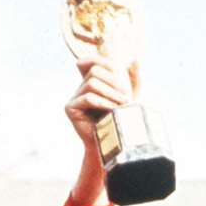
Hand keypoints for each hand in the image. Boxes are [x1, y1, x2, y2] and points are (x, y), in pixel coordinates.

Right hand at [65, 55, 137, 205]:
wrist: (113, 145)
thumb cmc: (122, 121)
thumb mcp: (131, 97)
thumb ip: (133, 78)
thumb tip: (136, 59)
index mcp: (93, 81)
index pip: (97, 60)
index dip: (111, 67)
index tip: (124, 84)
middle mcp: (81, 87)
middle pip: (96, 70)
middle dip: (114, 83)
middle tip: (125, 98)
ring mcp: (74, 97)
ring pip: (92, 82)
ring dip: (110, 93)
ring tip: (121, 105)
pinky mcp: (70, 108)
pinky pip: (87, 97)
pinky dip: (102, 102)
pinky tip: (110, 111)